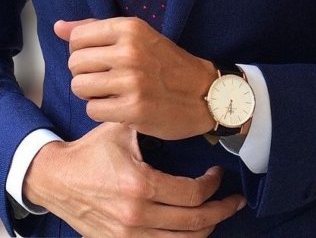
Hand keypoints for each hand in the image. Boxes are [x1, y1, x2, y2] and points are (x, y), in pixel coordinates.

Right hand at [24, 123, 245, 237]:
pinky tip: (192, 231)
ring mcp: (127, 235)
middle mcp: (137, 215)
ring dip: (206, 229)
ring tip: (220, 215)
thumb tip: (181, 113)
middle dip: (221, 211)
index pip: (192, 194)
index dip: (213, 185)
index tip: (218, 174)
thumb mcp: (123, 130)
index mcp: (141, 185)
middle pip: (194, 223)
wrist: (56, 178)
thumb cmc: (91, 151)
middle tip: (234, 200)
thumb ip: (151, 125)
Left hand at [54, 17, 216, 139]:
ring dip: (93, 93)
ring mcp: (131, 81)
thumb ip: (98, 29)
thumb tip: (59, 27)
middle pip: (74, 64)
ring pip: (79, 87)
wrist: (204, 93)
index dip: (83, 52)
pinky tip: (121, 106)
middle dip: (86, 73)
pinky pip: (93, 110)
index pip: (76, 38)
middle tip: (109, 78)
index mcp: (130, 29)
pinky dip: (103, 111)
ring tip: (114, 92)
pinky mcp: (134, 109)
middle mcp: (129, 52)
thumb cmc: (169, 64)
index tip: (101, 59)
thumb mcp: (139, 37)